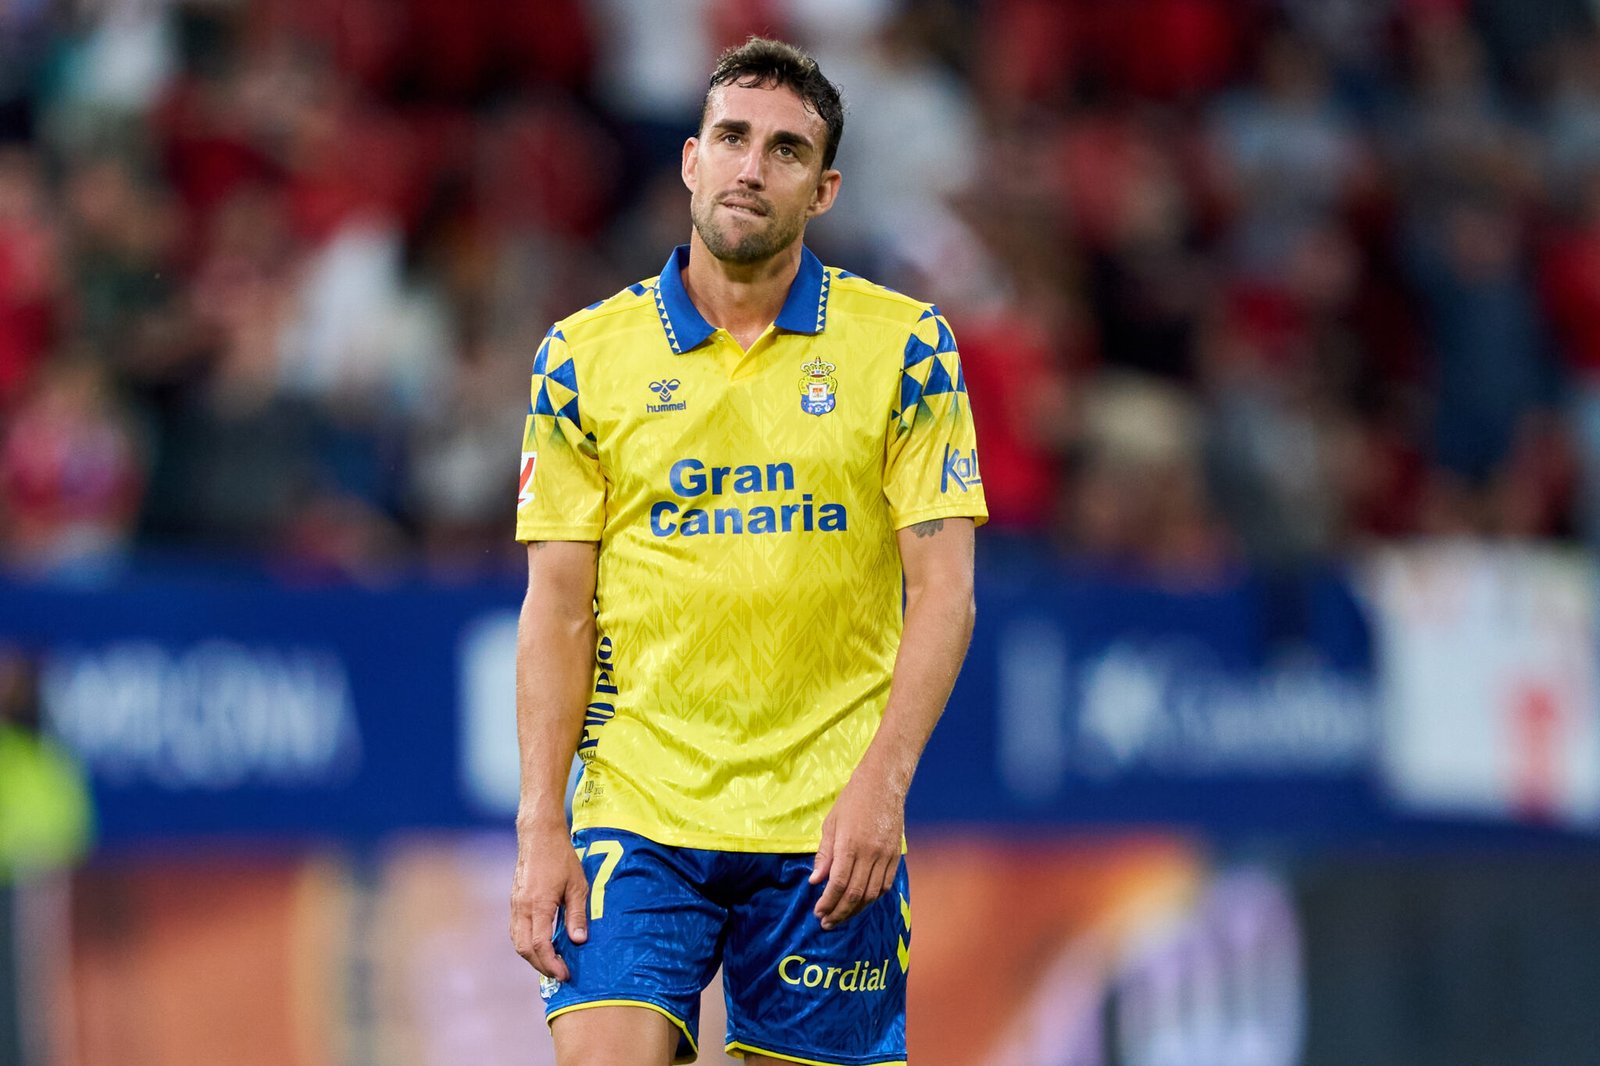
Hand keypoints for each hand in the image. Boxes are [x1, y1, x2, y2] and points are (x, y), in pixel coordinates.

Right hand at [510, 827, 588, 979]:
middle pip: (525, 948)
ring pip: (517, 941)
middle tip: (559, 974)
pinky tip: (541, 945)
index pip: (540, 945)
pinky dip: (527, 944)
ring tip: (551, 963)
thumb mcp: (577, 885)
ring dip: (532, 957)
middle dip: (541, 966)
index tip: (564, 974)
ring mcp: (515, 905)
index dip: (551, 964)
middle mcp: (522, 908)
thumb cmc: (561, 857)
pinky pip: (516, 930)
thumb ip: (577, 915)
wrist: (539, 835)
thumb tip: (578, 941)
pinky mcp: (515, 901)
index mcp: (538, 905)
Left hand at [809, 771, 904, 930]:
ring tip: (842, 917)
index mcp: (850, 845)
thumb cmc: (852, 800)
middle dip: (839, 912)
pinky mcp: (896, 855)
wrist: (883, 783)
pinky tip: (861, 903)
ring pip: (872, 894)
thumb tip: (815, 881)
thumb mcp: (831, 824)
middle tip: (826, 923)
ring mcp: (885, 855)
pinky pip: (885, 885)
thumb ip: (824, 855)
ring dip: (855, 909)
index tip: (818, 912)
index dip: (827, 902)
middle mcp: (870, 853)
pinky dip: (872, 898)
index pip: (837, 883)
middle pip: (855, 894)